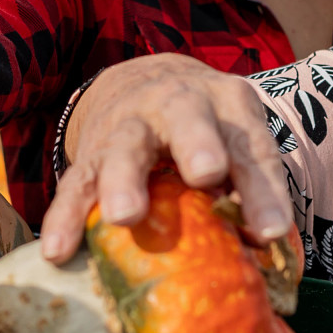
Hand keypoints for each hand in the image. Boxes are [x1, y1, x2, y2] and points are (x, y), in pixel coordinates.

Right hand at [39, 53, 292, 262]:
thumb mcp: (237, 143)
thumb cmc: (209, 133)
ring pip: (125, 147)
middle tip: (206, 174)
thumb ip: (251, 191)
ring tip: (125, 216)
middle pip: (189, 120)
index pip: (250, 145)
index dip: (264, 188)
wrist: (149, 82)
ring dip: (125, 180)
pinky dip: (66, 215)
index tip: (272, 232)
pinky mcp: (91, 151)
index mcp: (227, 102)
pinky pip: (76, 183)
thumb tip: (264, 249)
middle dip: (198, 146)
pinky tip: (59, 249)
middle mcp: (179, 103)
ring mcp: (130, 125)